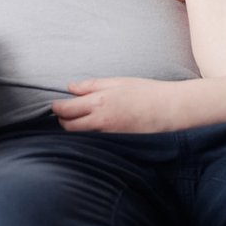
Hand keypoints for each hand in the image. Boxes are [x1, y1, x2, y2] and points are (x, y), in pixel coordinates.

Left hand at [50, 77, 180, 132]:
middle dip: (63, 120)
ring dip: (75, 129)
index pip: (66, 110)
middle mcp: (100, 120)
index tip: (56, 105)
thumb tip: (70, 88)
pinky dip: (88, 135)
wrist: (170, 109)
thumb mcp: (117, 82)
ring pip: (80, 136)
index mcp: (99, 101)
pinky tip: (94, 128)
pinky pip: (94, 141)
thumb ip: (91, 86)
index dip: (57, 108)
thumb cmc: (146, 91)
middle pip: (68, 127)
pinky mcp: (116, 143)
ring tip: (79, 119)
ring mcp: (108, 134)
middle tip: (66, 113)